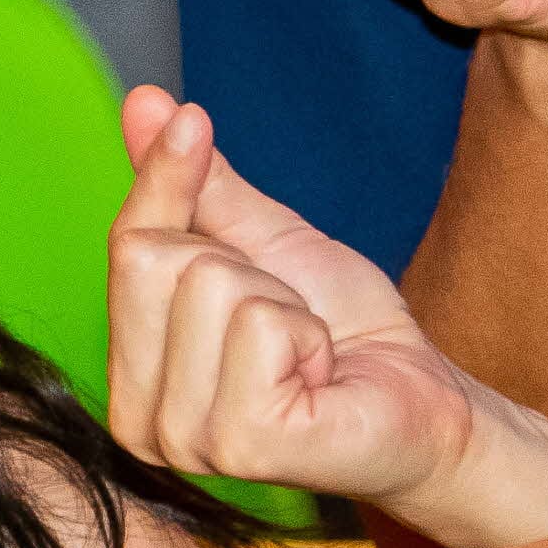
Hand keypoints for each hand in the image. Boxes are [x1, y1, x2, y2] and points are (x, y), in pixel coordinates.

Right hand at [105, 89, 477, 507]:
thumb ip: (196, 185)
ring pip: (212, 288)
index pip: (125, 243)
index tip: (195, 124)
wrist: (423, 400)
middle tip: (288, 317)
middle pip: (161, 260)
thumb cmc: (344, 331)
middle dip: (247, 267)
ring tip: (306, 354)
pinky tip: (319, 378)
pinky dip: (308, 336)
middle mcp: (139, 420)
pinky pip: (260, 327)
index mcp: (132, 376)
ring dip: (284, 306)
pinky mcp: (240, 445)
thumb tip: (145, 103)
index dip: (165, 178)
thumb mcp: (262, 242)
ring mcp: (185, 438)